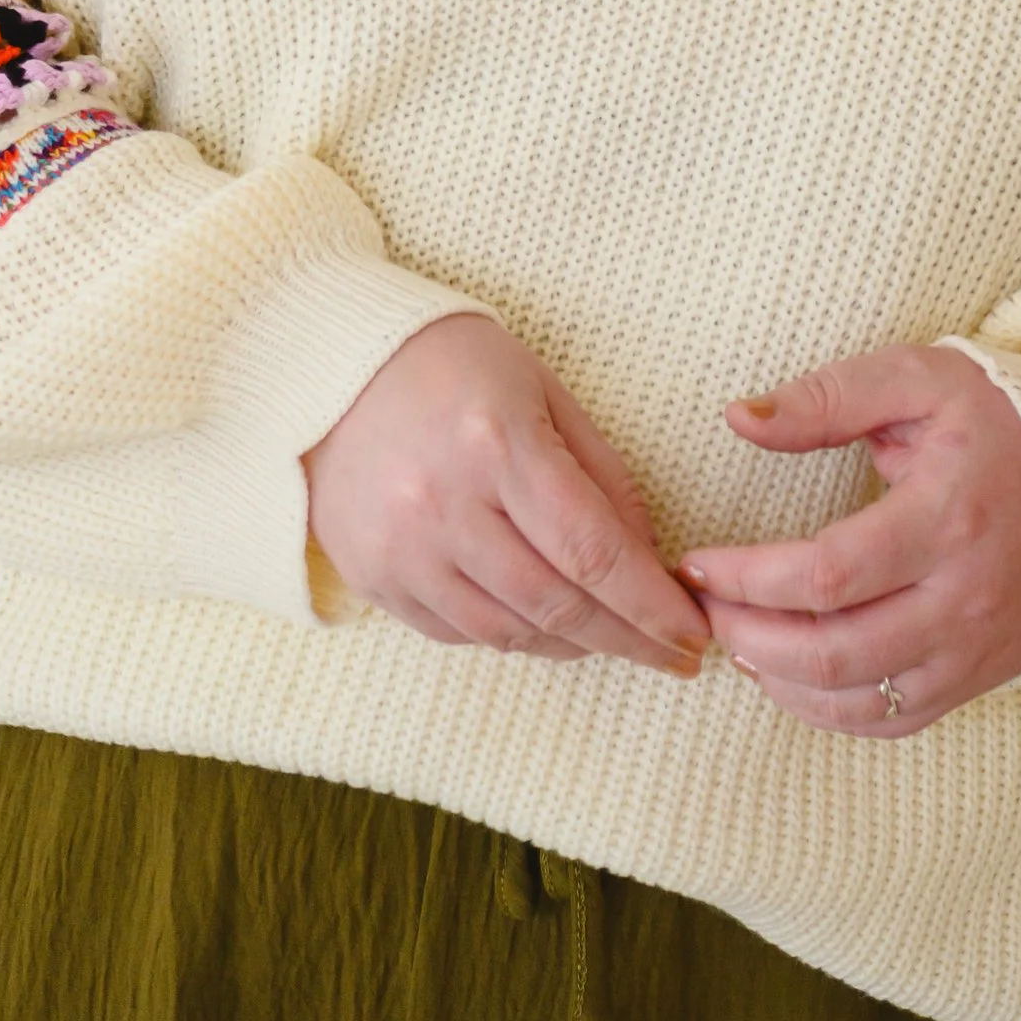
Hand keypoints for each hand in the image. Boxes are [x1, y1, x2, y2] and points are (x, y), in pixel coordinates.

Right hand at [303, 314, 709, 675]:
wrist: (328, 364)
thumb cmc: (452, 364)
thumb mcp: (542, 390)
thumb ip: (600, 473)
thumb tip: (648, 557)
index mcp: (497, 444)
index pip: (593, 550)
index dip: (651, 605)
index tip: (692, 634)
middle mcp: (444, 504)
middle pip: (557, 604)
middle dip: (627, 638)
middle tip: (673, 656)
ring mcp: (401, 549)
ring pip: (508, 633)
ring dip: (573, 645)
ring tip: (612, 638)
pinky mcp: (372, 577)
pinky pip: (456, 634)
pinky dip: (510, 637)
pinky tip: (542, 624)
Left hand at [678, 343, 1020, 737]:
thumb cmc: (997, 419)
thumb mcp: (916, 380)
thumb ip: (826, 398)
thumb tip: (738, 417)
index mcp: (945, 517)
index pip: (826, 575)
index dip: (746, 578)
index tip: (696, 562)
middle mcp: (963, 597)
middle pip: (834, 653)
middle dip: (748, 636)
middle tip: (702, 608)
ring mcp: (976, 649)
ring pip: (859, 701)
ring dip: (779, 682)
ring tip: (735, 638)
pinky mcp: (982, 675)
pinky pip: (895, 720)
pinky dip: (831, 713)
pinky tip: (788, 677)